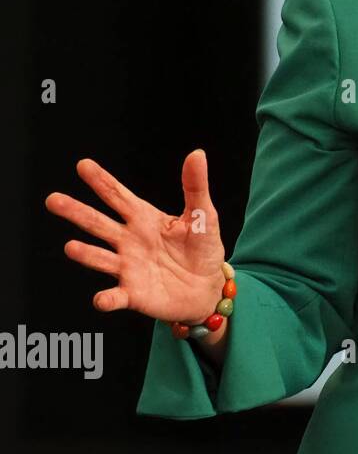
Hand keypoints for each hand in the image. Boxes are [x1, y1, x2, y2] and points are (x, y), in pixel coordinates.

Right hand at [44, 150, 227, 325]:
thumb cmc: (202, 248)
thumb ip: (196, 187)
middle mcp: (129, 241)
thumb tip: (197, 154)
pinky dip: (107, 299)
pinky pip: (115, 297)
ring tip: (71, 247)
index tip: (83, 165)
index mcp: (144, 219)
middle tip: (53, 200)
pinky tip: (101, 299)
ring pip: (100, 258)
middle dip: (76, 212)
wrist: (208, 287)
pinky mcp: (133, 294)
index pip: (118, 196)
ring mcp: (128, 267)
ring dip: (86, 254)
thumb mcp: (203, 215)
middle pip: (98, 223)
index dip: (102, 180)